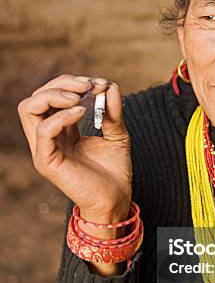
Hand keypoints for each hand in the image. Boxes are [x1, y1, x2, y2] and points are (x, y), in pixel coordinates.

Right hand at [18, 74, 132, 220]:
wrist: (116, 199)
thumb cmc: (114, 171)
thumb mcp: (117, 133)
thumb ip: (112, 110)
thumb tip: (110, 86)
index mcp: (61, 130)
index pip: (52, 96)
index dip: (72, 83)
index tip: (100, 84)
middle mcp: (48, 137)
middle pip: (35, 98)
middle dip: (61, 83)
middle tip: (88, 85)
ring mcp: (44, 149)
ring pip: (28, 108)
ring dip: (55, 94)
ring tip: (80, 97)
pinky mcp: (47, 161)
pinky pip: (43, 130)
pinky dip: (62, 115)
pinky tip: (82, 112)